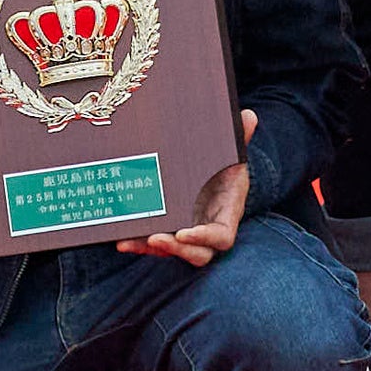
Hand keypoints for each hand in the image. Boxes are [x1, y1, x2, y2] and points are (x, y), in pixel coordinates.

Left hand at [117, 111, 258, 262]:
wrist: (213, 175)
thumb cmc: (225, 168)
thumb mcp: (233, 153)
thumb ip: (240, 137)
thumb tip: (248, 116)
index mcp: (227, 215)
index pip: (222, 238)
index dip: (205, 239)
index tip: (185, 232)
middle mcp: (207, 231)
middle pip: (197, 255)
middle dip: (176, 249)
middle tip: (155, 237)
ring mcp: (187, 235)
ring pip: (171, 251)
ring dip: (149, 249)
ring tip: (128, 241)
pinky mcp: (169, 233)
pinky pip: (154, 244)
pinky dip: (138, 243)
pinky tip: (121, 237)